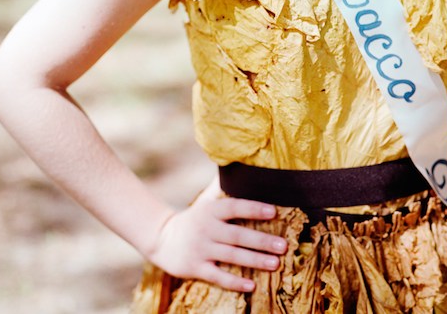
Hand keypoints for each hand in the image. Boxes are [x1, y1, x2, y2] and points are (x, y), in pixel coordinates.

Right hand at [145, 181, 288, 292]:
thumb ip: (223, 184)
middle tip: (284, 245)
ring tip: (276, 263)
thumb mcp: (206, 200)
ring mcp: (201, 249)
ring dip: (255, 260)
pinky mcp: (196, 268)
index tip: (274, 212)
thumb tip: (241, 160)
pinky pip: (218, 276)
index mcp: (211, 210)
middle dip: (262, 241)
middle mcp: (206, 229)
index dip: (254, 209)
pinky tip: (252, 285)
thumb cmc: (195, 218)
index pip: (235, 207)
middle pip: (238, 235)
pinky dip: (234, 282)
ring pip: (232, 256)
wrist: (162, 239)